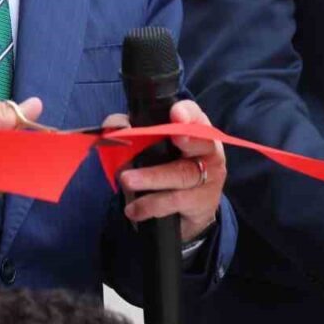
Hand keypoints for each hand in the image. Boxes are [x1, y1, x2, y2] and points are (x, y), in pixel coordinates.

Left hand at [113, 99, 226, 241]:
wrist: (189, 209)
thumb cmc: (168, 166)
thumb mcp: (154, 146)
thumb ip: (133, 132)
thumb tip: (114, 128)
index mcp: (195, 129)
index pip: (194, 114)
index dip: (187, 113)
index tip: (176, 114)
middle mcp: (207, 150)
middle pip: (198, 142)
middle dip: (185, 139)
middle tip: (174, 136)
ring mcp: (208, 177)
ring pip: (181, 175)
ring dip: (152, 177)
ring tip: (127, 181)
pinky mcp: (202, 202)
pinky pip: (175, 201)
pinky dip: (151, 205)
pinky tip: (133, 209)